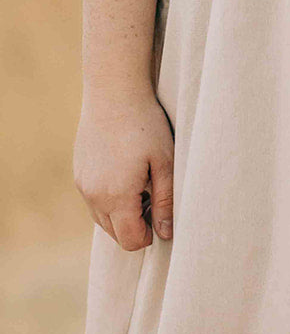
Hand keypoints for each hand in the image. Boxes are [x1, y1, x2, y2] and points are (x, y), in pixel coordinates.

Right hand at [74, 90, 175, 249]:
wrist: (114, 92)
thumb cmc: (145, 125)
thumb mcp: (164, 161)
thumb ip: (165, 201)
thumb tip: (166, 233)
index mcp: (116, 196)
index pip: (130, 240)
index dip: (149, 235)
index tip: (161, 212)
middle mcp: (94, 196)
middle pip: (115, 233)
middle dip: (136, 224)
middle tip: (153, 193)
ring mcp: (83, 185)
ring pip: (103, 218)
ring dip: (121, 212)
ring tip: (140, 180)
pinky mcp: (78, 173)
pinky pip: (94, 200)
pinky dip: (109, 198)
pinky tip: (124, 171)